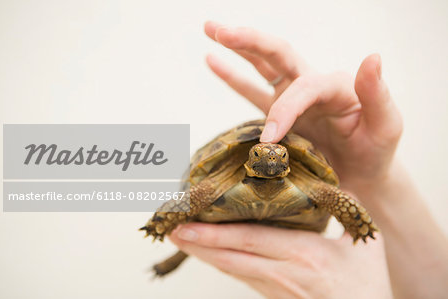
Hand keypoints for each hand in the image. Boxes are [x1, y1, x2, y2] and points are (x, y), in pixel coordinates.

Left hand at [170, 223, 391, 298]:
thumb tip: (321, 179)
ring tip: (178, 236)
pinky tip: (206, 250)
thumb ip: (342, 208)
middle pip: (230, 258)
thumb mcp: (361, 242)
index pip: (250, 241)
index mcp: (304, 256)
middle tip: (169, 229)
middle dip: (197, 244)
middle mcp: (283, 274)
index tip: (186, 225)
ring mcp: (275, 289)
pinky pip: (240, 276)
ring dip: (203, 253)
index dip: (215, 235)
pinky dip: (220, 261)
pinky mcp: (273, 296)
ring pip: (231, 269)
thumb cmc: (367, 283)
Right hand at [204, 21, 402, 192]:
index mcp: (336, 86)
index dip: (283, 110)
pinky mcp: (279, 113)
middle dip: (250, 41)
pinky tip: (212, 60)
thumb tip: (372, 57)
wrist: (360, 178)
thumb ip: (377, 94)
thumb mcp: (386, 126)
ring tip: (211, 30)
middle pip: (279, 54)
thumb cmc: (374, 153)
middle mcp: (311, 85)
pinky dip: (231, 76)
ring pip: (262, 66)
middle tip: (220, 30)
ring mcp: (292, 98)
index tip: (270, 140)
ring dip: (237, 48)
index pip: (303, 87)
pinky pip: (251, 91)